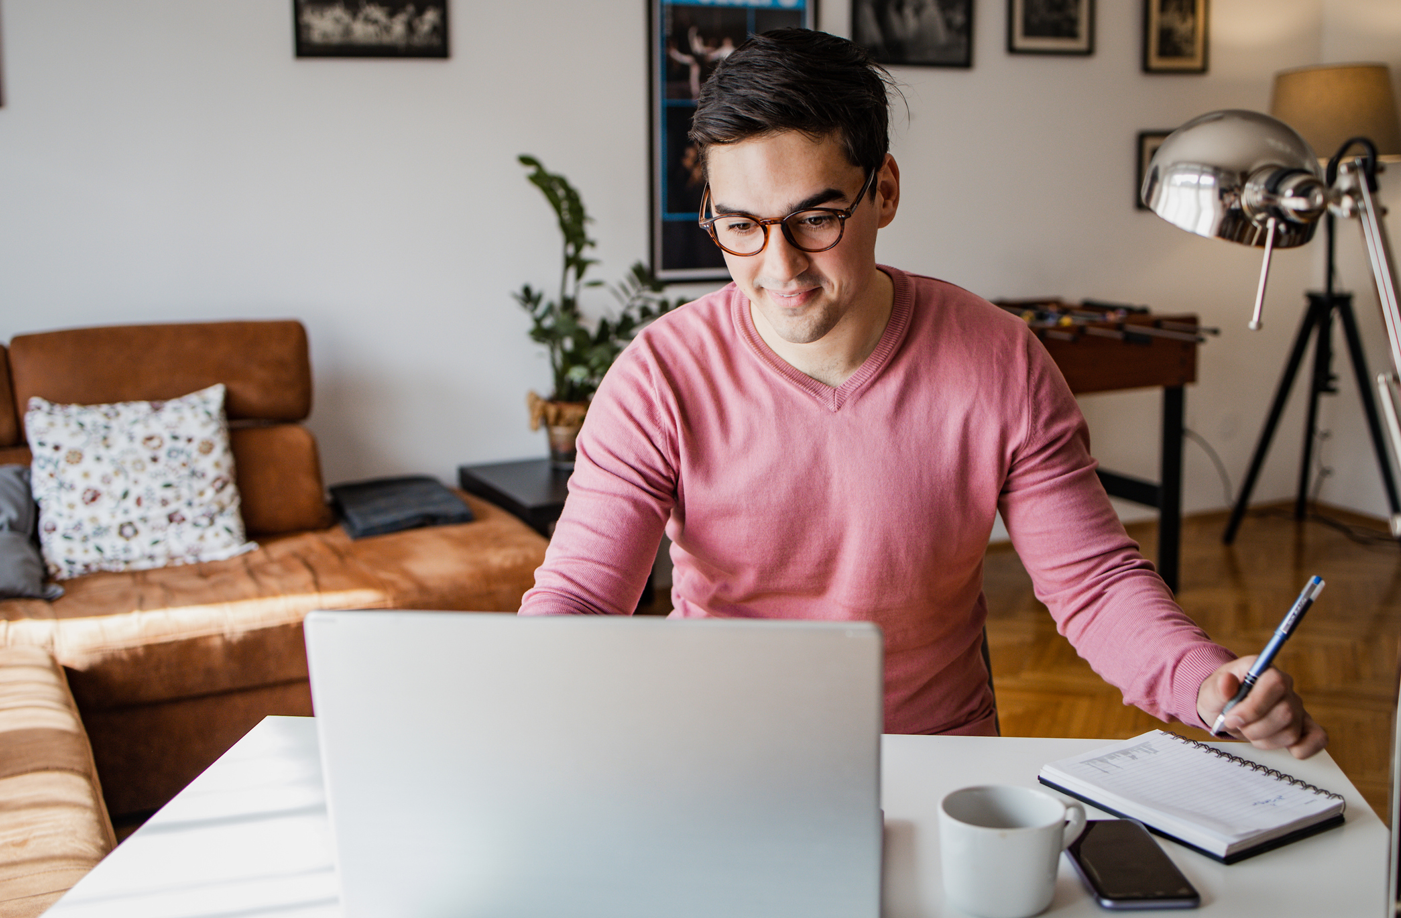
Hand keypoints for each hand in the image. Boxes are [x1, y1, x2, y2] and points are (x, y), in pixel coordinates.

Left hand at [1197, 656, 1327, 758]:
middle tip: (1236, 726)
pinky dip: (1301, 749)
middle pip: (1286, 713)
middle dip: (1255, 727)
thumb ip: (1218, 688)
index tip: (1231, 718)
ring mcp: (1297, 707)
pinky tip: (1277, 744)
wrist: (1225, 708)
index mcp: (1265, 670)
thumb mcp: (1210, 691)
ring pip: (1292, 732)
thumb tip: (1227, 682)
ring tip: (1248, 732)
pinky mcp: (1304, 726)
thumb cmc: (1220, 697)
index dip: (1254, 706)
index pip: (1275, 684)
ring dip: (1263, 740)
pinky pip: (1317, 739)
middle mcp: (1286, 687)